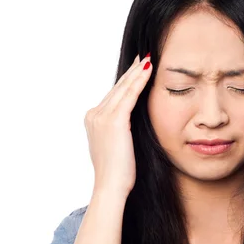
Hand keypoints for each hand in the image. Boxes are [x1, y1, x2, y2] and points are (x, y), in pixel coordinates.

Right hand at [84, 53, 152, 196]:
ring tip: (150, 58)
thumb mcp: (116, 145)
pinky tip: (149, 70)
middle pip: (117, 87)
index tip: (138, 68)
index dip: (127, 80)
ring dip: (138, 71)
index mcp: (93, 119)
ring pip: (124, 88)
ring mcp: (102, 116)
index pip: (114, 95)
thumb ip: (120, 129)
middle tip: (145, 56)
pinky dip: (139, 81)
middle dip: (132, 71)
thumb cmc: (118, 172)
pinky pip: (130, 95)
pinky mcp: (114, 120)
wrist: (111, 186)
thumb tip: (131, 123)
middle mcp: (94, 114)